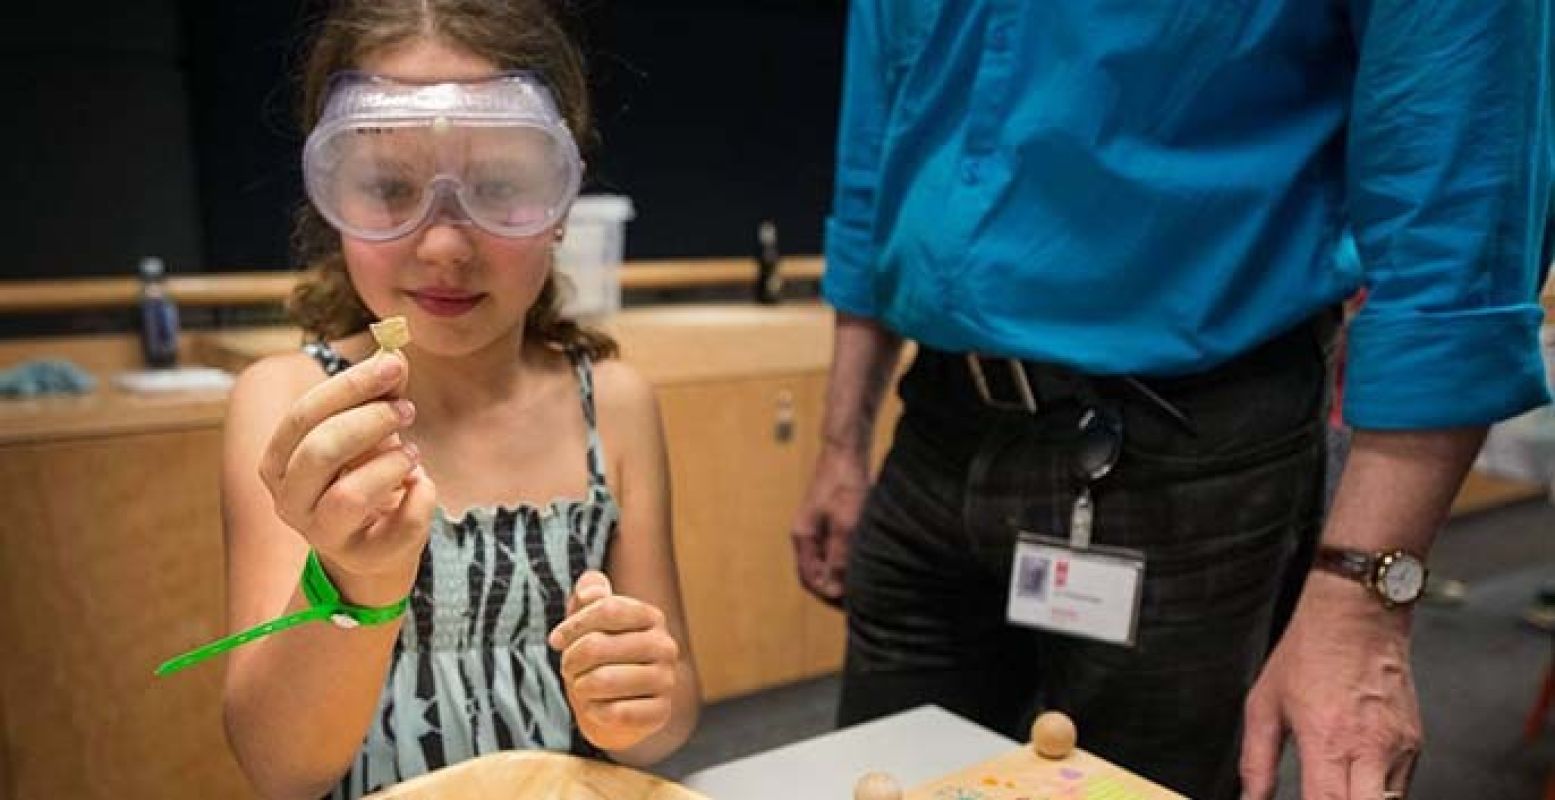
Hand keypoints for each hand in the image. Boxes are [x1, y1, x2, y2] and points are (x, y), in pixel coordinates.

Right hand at [257, 350, 436, 605]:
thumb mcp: (369, 430)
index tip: (392, 366)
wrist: (373, 542)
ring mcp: (320, 533)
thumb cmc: (364, 473)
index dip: (350, 387)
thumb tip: (395, 354)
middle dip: (371, 422)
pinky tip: (420, 484)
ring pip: (349, 496)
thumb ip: (380, 394)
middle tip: (407, 410)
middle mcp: (288, 499)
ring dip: (391, 464)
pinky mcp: (360, 556)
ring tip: (412, 453)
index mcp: (279, 460)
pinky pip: (396, 526)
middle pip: (320, 451)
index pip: (304, 415)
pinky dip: (420, 496)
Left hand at [549, 572, 678, 751]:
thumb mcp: (590, 621)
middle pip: (598, 645)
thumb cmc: (599, 659)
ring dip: (581, 686)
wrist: (614, 707)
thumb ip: (589, 593)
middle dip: (571, 659)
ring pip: (604, 680)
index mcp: (651, 617)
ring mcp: (666, 680)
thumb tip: (589, 592)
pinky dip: (595, 712)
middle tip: (568, 668)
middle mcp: (665, 646)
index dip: (574, 625)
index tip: (555, 640)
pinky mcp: (661, 713)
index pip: (608, 609)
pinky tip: (597, 708)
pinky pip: (616, 712)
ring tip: (582, 687)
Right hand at [790, 441, 871, 606]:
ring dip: (843, 574)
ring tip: (866, 585)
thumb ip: (840, 556)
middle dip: (836, 589)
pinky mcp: (831, 518)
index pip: (810, 579)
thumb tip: (836, 588)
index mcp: (803, 537)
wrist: (846, 448)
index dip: (830, 595)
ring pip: (828, 561)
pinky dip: (848, 559)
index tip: (852, 604)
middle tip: (861, 601)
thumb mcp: (846, 523)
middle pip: (817, 573)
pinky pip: (836, 548)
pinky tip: (866, 562)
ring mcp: (818, 526)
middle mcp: (807, 534)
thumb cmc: (846, 483)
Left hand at [1241, 574, 1421, 799]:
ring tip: (1336, 788)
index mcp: (1328, 741)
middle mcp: (1370, 749)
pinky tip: (1355, 782)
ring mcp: (1398, 748)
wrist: (1357, 616)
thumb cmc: (1308, 654)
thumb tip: (1251, 799)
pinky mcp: (1415, 744)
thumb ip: (1256, 762)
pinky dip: (1378, 794)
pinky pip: (1400, 788)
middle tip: (1322, 796)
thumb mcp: (1264, 705)